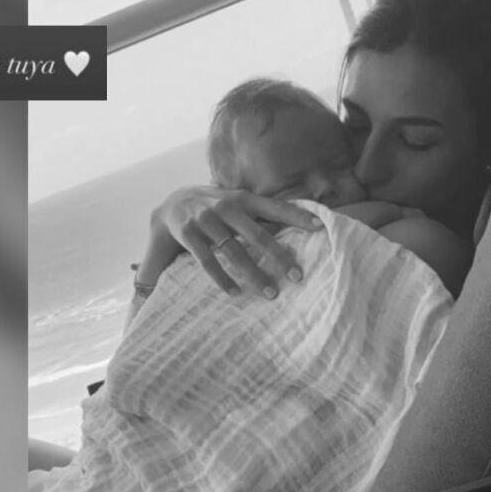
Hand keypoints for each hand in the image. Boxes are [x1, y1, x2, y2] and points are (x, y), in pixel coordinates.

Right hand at [148, 186, 322, 296]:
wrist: (170, 203)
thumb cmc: (215, 206)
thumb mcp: (237, 202)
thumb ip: (261, 213)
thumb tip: (298, 224)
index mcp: (242, 198)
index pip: (275, 207)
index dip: (297, 216)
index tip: (320, 227)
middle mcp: (225, 206)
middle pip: (257, 234)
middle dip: (279, 256)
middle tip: (298, 276)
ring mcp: (205, 220)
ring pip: (234, 251)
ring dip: (254, 275)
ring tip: (272, 294)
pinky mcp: (188, 234)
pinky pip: (207, 261)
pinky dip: (222, 279)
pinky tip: (236, 293)